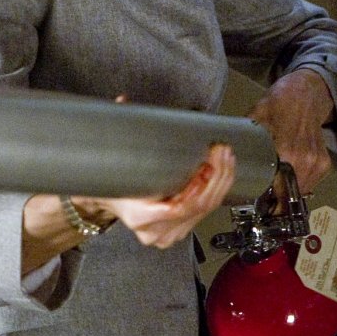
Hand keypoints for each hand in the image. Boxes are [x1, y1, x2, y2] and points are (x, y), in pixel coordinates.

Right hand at [73, 143, 235, 248]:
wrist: (111, 202)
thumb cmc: (114, 183)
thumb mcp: (114, 159)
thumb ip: (120, 129)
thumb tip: (123, 102)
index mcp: (139, 217)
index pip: (178, 208)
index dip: (197, 188)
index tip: (206, 165)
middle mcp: (156, 231)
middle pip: (198, 207)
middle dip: (216, 177)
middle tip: (220, 153)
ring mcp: (171, 234)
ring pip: (206, 210)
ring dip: (221, 182)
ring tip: (225, 158)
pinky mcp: (181, 230)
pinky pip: (206, 212)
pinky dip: (217, 191)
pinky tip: (222, 173)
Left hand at [247, 69, 334, 193]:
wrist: (305, 94)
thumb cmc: (279, 104)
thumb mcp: (256, 117)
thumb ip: (245, 139)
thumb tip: (225, 154)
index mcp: (287, 153)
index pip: (277, 191)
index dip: (266, 202)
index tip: (258, 204)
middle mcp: (305, 161)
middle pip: (289, 195)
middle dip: (275, 199)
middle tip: (263, 198)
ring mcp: (317, 163)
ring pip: (301, 191)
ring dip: (288, 192)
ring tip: (275, 185)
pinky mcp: (324, 163)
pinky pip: (311, 182)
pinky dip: (299, 182)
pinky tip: (288, 173)